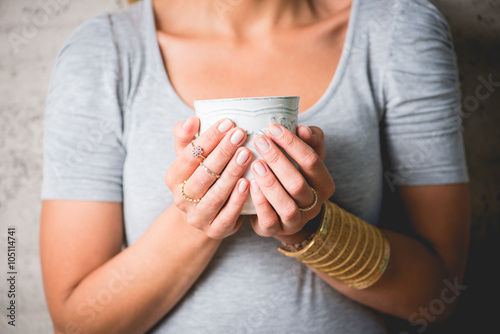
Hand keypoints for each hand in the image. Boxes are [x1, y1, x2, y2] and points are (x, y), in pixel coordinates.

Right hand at [165, 116, 252, 238]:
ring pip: (215, 195)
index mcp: (173, 177)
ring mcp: (197, 217)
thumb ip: (187, 135)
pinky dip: (238, 199)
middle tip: (240, 134)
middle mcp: (181, 199)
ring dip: (232, 173)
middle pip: (203, 175)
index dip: (208, 138)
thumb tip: (192, 119)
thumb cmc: (200, 175)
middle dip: (222, 153)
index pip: (189, 155)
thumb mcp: (189, 155)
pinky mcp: (215, 230)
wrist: (205, 214)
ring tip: (246, 154)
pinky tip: (249, 183)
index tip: (227, 123)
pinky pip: (228, 215)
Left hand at [249, 124, 334, 243]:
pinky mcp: (276, 230)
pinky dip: (260, 202)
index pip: (312, 161)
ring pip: (287, 206)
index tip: (273, 127)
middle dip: (278, 160)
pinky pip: (270, 220)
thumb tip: (304, 129)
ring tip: (255, 163)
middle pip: (298, 183)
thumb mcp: (305, 156)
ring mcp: (296, 221)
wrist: (283, 210)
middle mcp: (314, 205)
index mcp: (324, 184)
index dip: (293, 144)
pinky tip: (249, 184)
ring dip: (270, 184)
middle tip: (260, 141)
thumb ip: (311, 140)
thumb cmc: (294, 174)